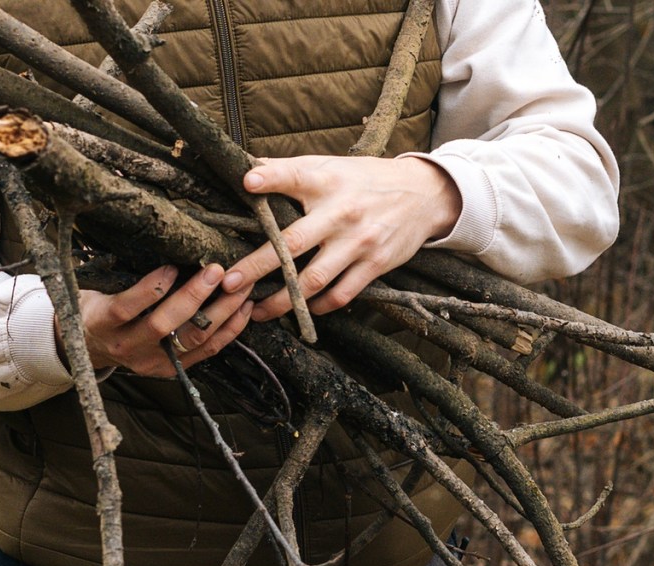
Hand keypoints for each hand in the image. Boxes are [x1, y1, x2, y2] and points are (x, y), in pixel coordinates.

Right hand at [71, 264, 252, 377]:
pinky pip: (206, 351)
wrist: (90, 346)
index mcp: (103, 322)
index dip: (149, 289)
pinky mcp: (171, 370)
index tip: (171, 266)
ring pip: (192, 340)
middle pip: (163, 325)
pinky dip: (229, 330)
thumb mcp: (95, 288)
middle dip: (193, 296)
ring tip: (240, 287)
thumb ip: (117, 273)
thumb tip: (154, 242)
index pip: (125, 307)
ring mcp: (151, 362)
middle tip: (216, 270)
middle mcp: (126, 346)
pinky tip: (244, 308)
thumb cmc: (98, 306)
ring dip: (221, 312)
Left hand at [222, 156, 460, 319]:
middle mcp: (342, 213)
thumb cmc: (364, 181)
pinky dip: (317, 306)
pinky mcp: (375, 265)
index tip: (247, 182)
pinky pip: (341, 294)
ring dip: (281, 300)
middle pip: (293, 243)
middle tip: (230, 282)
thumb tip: (245, 168)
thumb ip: (290, 170)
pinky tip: (298, 309)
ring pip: (314, 280)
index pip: (296, 176)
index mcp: (328, 182)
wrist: (423, 195)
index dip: (272, 178)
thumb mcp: (331, 167)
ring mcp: (359, 242)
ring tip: (255, 310)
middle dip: (258, 265)